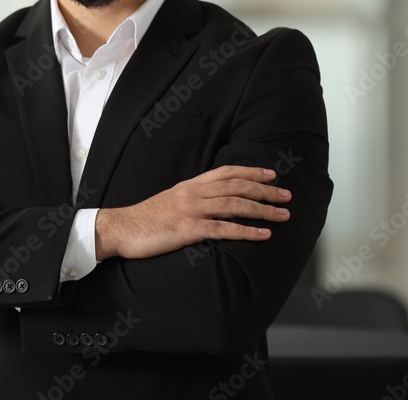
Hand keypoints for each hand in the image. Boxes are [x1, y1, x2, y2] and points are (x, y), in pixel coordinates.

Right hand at [95, 165, 290, 260]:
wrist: (120, 228)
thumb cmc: (144, 218)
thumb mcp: (169, 200)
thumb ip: (190, 198)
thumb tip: (211, 202)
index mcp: (188, 185)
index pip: (225, 172)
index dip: (251, 171)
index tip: (271, 175)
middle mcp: (193, 193)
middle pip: (236, 186)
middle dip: (265, 191)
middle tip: (286, 195)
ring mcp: (191, 210)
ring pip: (235, 205)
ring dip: (262, 210)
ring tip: (282, 215)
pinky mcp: (188, 229)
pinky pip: (224, 229)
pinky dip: (246, 231)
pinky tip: (262, 235)